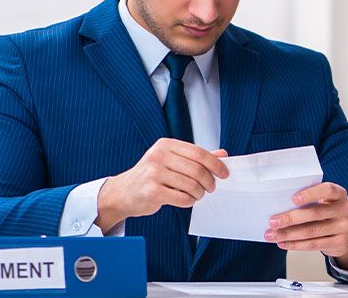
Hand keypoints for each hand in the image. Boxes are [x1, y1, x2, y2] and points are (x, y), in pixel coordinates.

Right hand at [96, 138, 228, 231]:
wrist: (123, 192)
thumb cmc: (151, 176)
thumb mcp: (171, 161)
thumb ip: (196, 158)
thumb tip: (223, 154)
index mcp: (166, 145)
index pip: (199, 153)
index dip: (215, 164)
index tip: (224, 173)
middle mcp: (158, 156)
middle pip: (197, 169)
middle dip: (209, 181)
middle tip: (211, 188)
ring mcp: (153, 173)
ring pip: (191, 185)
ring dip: (199, 193)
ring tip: (197, 194)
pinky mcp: (152, 191)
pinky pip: (182, 198)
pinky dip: (190, 201)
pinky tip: (187, 200)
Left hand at [265, 182, 347, 270]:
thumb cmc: (327, 212)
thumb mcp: (325, 201)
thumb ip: (309, 201)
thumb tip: (279, 208)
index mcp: (339, 194)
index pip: (327, 190)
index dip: (310, 194)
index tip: (293, 199)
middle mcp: (344, 209)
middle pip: (315, 213)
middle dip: (290, 218)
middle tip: (272, 222)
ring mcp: (343, 227)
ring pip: (311, 232)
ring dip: (288, 234)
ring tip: (272, 235)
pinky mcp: (339, 242)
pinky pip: (313, 245)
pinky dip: (295, 245)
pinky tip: (283, 243)